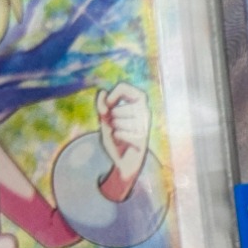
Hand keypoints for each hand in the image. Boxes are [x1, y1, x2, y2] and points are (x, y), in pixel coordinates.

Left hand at [95, 84, 150, 198]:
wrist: (125, 160)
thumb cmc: (116, 136)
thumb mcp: (105, 119)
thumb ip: (102, 106)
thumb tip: (102, 92)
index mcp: (138, 102)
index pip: (124, 87)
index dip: (112, 94)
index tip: (108, 104)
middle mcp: (145, 112)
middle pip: (117, 109)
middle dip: (110, 119)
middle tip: (116, 126)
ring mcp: (145, 126)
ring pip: (118, 122)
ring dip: (113, 130)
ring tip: (120, 135)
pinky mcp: (142, 140)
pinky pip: (120, 134)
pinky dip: (116, 139)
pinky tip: (123, 143)